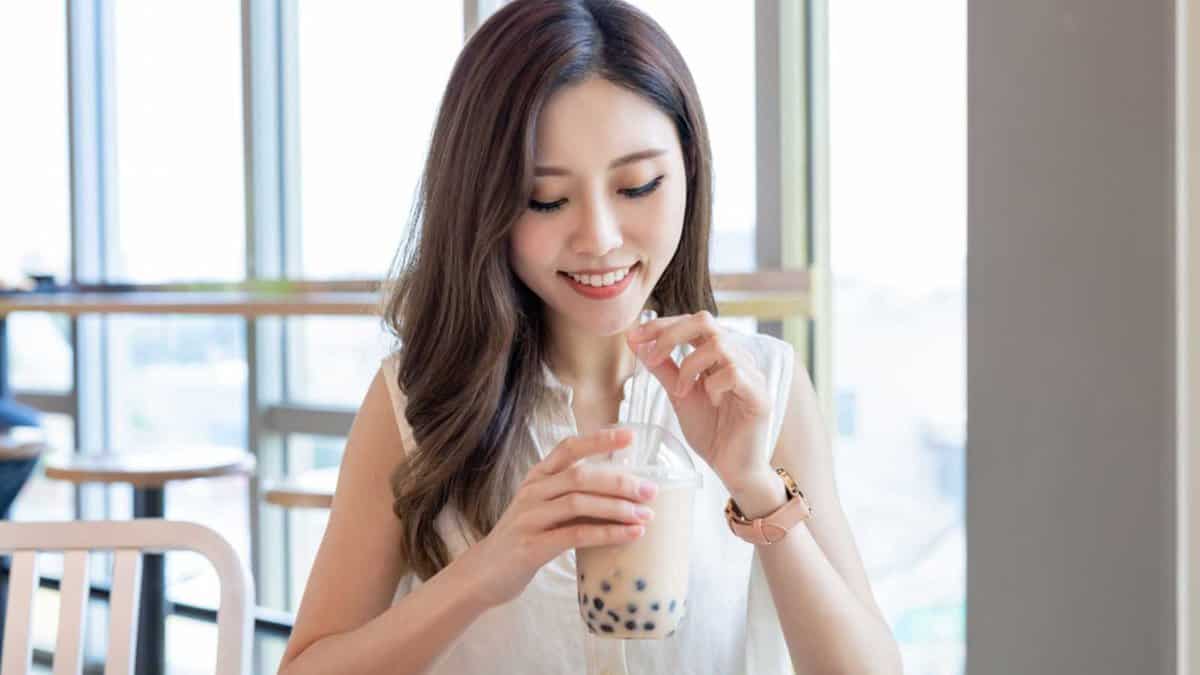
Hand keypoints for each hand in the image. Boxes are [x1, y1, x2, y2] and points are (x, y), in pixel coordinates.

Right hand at [461, 427, 658, 609]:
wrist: (484, 573)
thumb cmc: (524, 537)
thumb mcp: (544, 508)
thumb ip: (572, 495)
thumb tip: (624, 491)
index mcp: (537, 477)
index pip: (568, 448)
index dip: (599, 439)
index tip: (629, 436)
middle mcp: (532, 492)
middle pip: (580, 476)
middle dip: (620, 481)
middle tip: (651, 491)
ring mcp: (529, 518)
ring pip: (579, 503)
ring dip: (618, 508)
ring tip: (645, 516)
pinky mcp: (532, 546)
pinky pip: (575, 535)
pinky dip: (607, 533)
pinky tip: (630, 535)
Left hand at [627, 311, 774, 490]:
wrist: (731, 468)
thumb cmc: (710, 431)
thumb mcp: (678, 394)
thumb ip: (662, 367)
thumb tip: (636, 342)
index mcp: (719, 354)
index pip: (692, 322)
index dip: (661, 325)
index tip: (633, 337)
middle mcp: (739, 357)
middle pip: (706, 321)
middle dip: (671, 334)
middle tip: (651, 358)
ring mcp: (752, 375)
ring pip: (719, 345)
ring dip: (690, 366)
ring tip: (682, 391)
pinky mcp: (760, 396)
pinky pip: (734, 373)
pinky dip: (713, 384)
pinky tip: (710, 401)